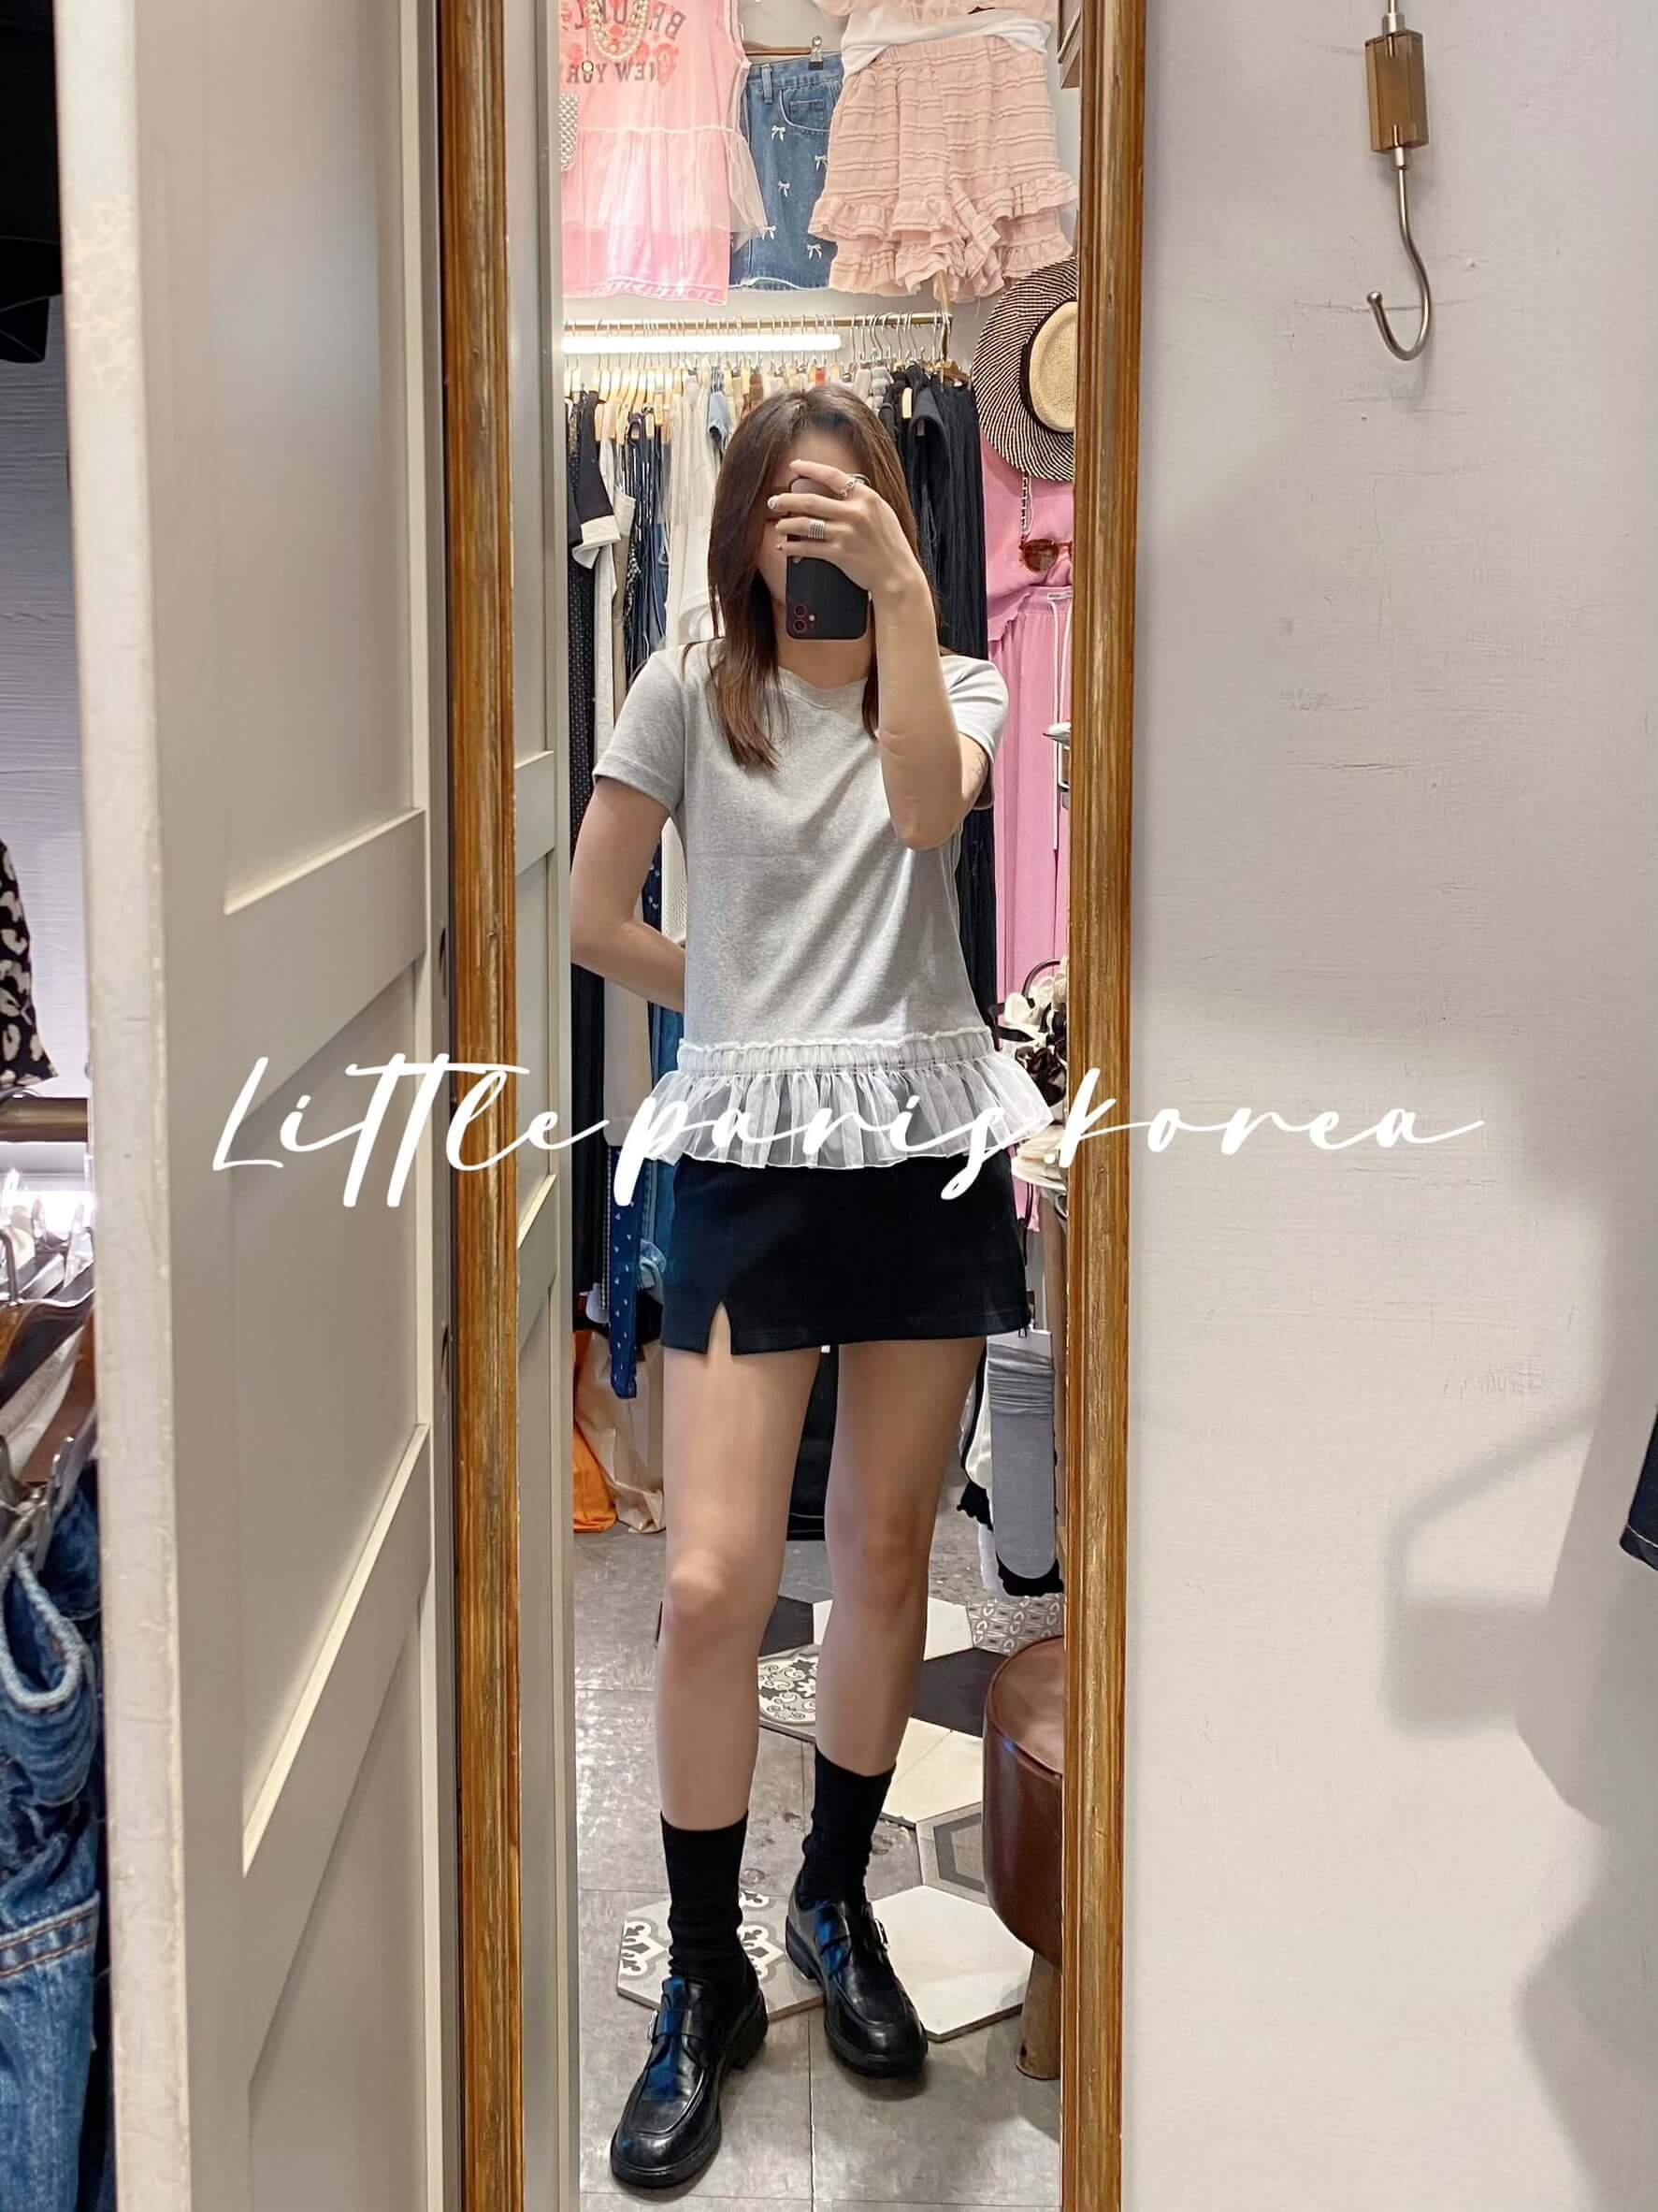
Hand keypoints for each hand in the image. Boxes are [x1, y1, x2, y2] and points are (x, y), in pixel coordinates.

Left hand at [767, 458, 929, 604]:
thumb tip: (837, 490)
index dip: (810, 469)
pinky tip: (784, 548)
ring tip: (778, 525)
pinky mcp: (839, 554)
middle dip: (787, 500)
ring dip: (787, 524)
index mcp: (866, 497)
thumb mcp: (882, 513)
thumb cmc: (890, 545)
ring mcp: (846, 533)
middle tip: (773, 501)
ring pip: (806, 524)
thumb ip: (861, 500)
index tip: (795, 466)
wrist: (897, 575)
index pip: (833, 476)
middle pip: (812, 500)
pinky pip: (809, 548)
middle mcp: (855, 513)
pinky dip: (793, 548)